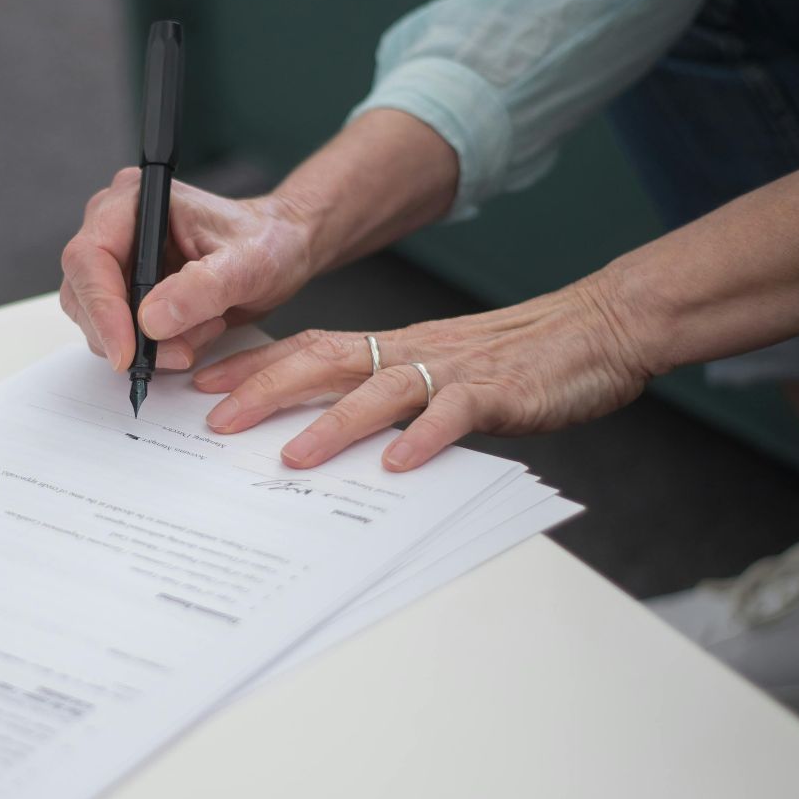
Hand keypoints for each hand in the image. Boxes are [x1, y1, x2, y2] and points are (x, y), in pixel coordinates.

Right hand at [59, 169, 318, 370]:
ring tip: (204, 329)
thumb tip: (150, 321)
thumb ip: (202, 288)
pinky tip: (195, 333)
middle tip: (180, 353)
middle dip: (126, 334)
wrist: (282, 250)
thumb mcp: (247, 264)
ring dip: (147, 345)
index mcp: (134, 200)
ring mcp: (117, 260)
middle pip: (84, 293)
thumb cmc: (267, 241)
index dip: (102, 308)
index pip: (89, 257)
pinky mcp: (126, 291)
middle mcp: (115, 227)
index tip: (127, 351)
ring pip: (97, 320)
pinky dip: (154, 348)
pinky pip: (120, 333)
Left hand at [192, 279, 651, 470]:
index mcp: (393, 348)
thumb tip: (320, 429)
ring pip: (380, 392)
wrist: (596, 331)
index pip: (309, 347)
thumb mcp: (437, 371)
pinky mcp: (497, 395)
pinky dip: (425, 440)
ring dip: (332, 425)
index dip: (253, 362)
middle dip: (265, 389)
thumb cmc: (515, 359)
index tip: (201, 380)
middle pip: (325, 362)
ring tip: (291, 458)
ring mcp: (453, 373)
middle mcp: (412, 354)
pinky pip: (455, 417)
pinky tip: (399, 466)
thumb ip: (385, 393)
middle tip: (216, 419)